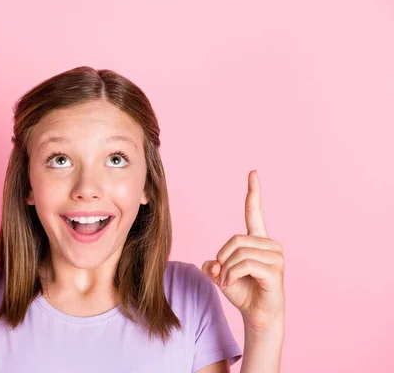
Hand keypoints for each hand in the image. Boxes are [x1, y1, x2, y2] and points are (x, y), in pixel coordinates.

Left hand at [202, 170, 284, 332]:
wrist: (257, 316)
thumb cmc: (242, 291)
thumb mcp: (220, 275)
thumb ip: (213, 264)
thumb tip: (212, 264)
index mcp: (258, 240)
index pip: (254, 212)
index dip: (253, 192)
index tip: (253, 173)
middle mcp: (270, 244)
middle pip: (235, 239)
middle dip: (222, 258)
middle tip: (221, 276)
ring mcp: (276, 257)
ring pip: (239, 253)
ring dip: (226, 270)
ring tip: (227, 282)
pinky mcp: (275, 271)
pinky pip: (244, 264)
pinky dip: (231, 275)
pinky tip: (230, 284)